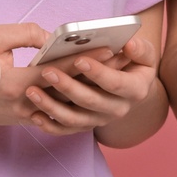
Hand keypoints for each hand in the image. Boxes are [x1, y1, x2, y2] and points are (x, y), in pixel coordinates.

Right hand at [0, 23, 103, 134]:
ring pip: (66, 104)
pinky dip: (74, 100)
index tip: (110, 48)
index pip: (60, 71)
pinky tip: (91, 88)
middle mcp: (26, 106)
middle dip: (96, 75)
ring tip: (112, 72)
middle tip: (121, 61)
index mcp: (18, 84)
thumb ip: (27, 33)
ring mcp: (27, 117)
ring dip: (89, 88)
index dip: (86, 59)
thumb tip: (53, 38)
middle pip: (70, 91)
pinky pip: (57, 111)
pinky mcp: (27, 121)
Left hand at [24, 30, 159, 133]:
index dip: (98, 72)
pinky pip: (64, 130)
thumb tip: (129, 45)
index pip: (115, 83)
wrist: (130, 85)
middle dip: (68, 86)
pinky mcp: (84, 125)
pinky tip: (34, 115)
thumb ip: (140, 49)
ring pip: (74, 119)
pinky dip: (48, 125)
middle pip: (91, 101)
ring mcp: (99, 119)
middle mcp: (118, 109)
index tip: (79, 60)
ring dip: (51, 106)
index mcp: (135, 90)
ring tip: (32, 91)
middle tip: (47, 72)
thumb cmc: (134, 63)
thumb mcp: (145, 53)